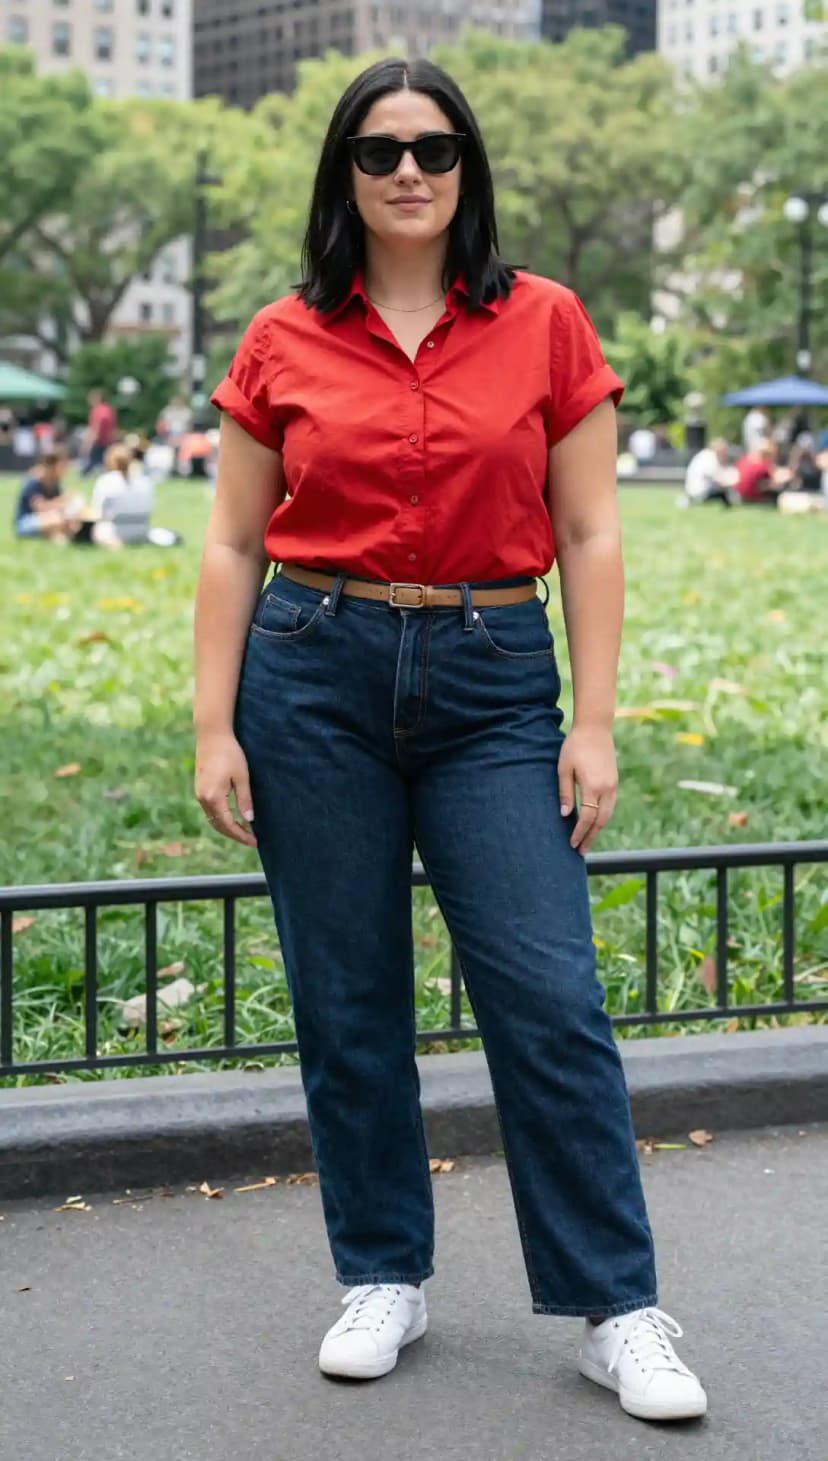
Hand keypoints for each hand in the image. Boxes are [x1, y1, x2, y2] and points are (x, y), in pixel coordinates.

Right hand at [194, 731, 256, 846]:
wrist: (212, 734)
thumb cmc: (230, 753)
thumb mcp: (242, 776)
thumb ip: (244, 800)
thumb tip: (249, 820)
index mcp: (213, 797)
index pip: (228, 824)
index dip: (241, 835)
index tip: (254, 842)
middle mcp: (203, 798)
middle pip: (218, 825)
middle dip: (235, 834)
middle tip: (251, 840)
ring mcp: (199, 793)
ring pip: (213, 819)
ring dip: (227, 827)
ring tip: (244, 831)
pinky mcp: (199, 788)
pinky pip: (210, 810)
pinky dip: (221, 817)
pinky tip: (232, 816)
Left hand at [558, 723, 617, 854]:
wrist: (595, 728)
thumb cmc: (575, 746)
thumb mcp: (564, 768)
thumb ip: (565, 793)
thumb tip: (564, 815)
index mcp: (593, 786)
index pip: (586, 818)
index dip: (579, 833)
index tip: (572, 844)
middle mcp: (607, 788)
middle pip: (600, 821)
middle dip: (590, 837)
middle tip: (580, 850)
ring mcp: (613, 785)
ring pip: (608, 815)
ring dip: (597, 829)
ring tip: (587, 840)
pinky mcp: (615, 781)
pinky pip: (610, 806)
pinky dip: (602, 818)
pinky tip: (594, 822)